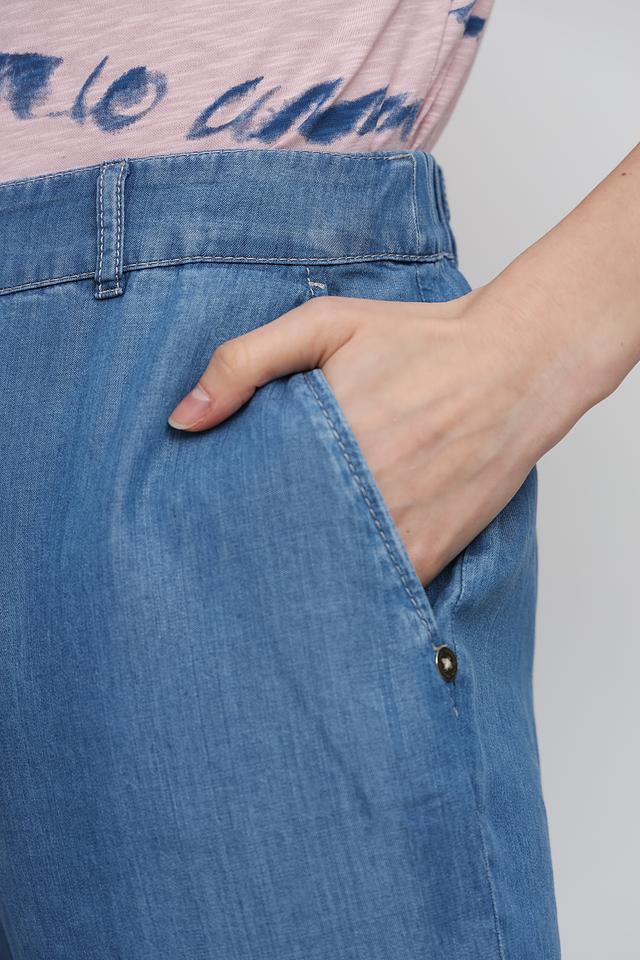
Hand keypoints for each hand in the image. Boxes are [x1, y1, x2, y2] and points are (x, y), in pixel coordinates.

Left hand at [167, 286, 579, 584]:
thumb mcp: (325, 325)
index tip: (196, 519)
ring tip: (270, 569)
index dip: (215, 513)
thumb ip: (246, 361)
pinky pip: (374, 590)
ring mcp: (397, 530)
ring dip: (294, 573)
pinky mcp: (429, 553)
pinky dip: (347, 588)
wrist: (514, 365)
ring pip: (321, 576)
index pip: (242, 498)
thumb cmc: (419, 341)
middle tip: (225, 549)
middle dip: (248, 549)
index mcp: (322, 439)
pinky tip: (327, 575)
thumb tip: (183, 419)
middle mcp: (359, 493)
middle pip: (275, 544)